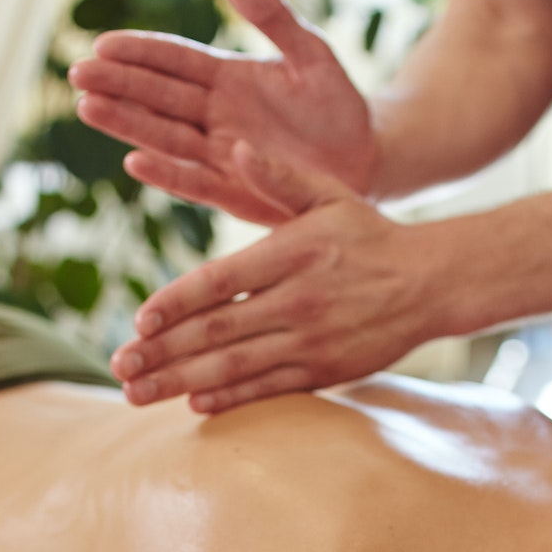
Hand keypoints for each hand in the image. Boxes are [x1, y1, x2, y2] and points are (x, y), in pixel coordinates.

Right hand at [71, 0, 376, 225]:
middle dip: (118, 85)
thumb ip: (273, 16)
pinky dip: (167, 173)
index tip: (102, 43)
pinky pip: (194, 181)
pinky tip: (134, 160)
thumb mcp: (310, 52)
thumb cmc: (337, 104)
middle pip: (158, 98)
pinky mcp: (235, 191)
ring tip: (88, 107)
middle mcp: (215, 117)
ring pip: (164, 136)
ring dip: (127, 123)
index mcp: (226, 79)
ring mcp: (221, 155)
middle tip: (79, 74)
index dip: (139, 52)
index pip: (173, 61)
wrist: (368, 160)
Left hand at [112, 143, 433, 412]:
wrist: (432, 282)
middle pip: (217, 330)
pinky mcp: (326, 370)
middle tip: (119, 365)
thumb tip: (235, 147)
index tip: (140, 320)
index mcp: (291, 254)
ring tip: (136, 393)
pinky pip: (270, 388)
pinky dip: (231, 398)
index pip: (219, 282)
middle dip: (163, 351)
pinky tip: (194, 404)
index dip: (176, 303)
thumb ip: (278, 178)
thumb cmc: (370, 235)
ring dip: (181, 382)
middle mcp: (298, 300)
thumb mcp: (328, 195)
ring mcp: (312, 339)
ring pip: (235, 366)